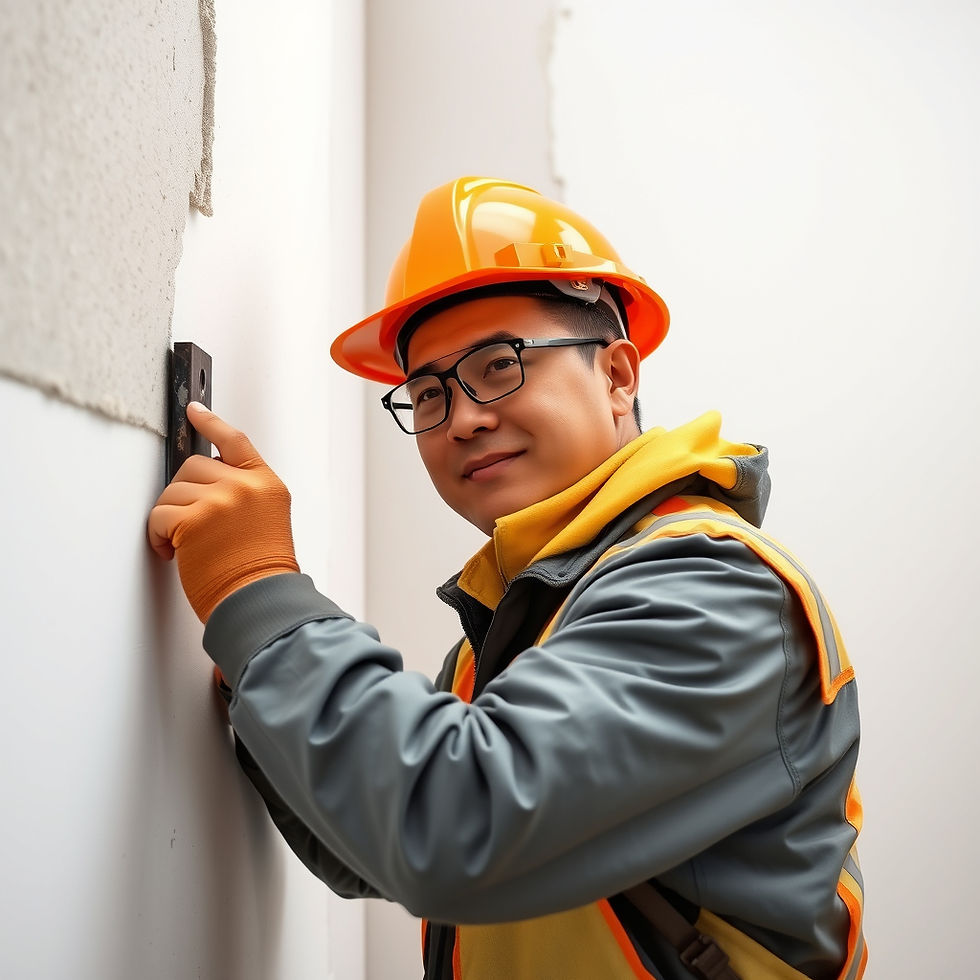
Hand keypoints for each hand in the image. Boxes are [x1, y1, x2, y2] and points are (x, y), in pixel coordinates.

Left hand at [147, 403, 298, 620]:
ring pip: (172, 491)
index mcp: (266, 485)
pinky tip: (172, 552)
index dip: (211, 423)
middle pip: (194, 466)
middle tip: (188, 525)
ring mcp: (220, 499)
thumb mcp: (266, 522)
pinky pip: (159, 515)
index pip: (235, 441)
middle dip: (183, 494)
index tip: (195, 410)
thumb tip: (204, 485)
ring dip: (169, 518)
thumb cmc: (261, 574)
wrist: (261, 602)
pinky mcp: (194, 518)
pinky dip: (158, 536)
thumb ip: (243, 495)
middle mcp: (245, 486)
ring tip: (183, 546)